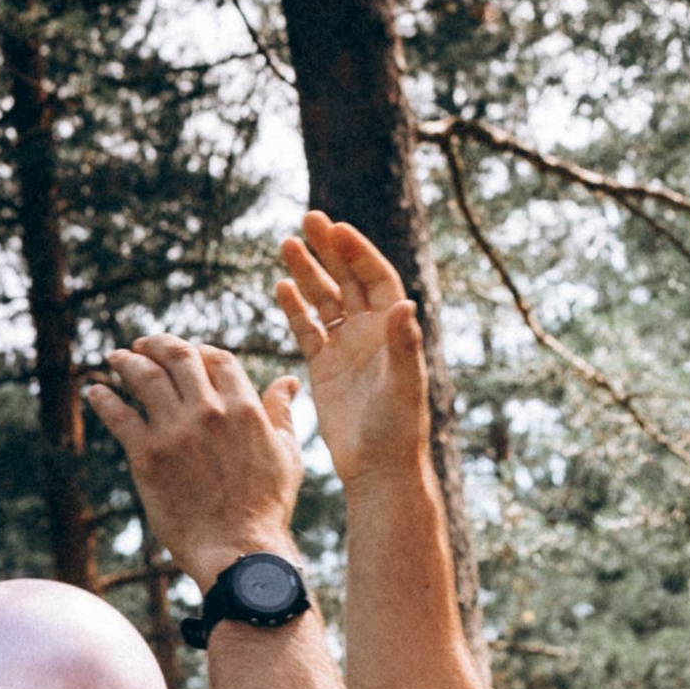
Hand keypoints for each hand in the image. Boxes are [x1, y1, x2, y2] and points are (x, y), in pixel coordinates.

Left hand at [86, 334, 303, 588]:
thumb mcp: (285, 454)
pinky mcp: (147, 456)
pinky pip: (119, 416)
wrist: (238, 550)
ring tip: (116, 358)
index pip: (217, 358)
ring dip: (127, 362)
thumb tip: (287, 381)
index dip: (200, 350)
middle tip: (143, 344)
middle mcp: (209, 412)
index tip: (188, 353)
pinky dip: (104, 399)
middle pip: (178, 357)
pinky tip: (95, 391)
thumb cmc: (267, 507)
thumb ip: (281, 413)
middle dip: (158, 344)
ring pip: (146, 378)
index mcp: (244, 408)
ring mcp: (176, 432)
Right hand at [276, 212, 430, 486]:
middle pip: (348, 279)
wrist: (378, 469)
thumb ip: (403, 344)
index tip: (336, 228)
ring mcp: (347, 348)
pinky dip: (295, 308)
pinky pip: (308, 329)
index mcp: (394, 330)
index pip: (376, 278)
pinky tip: (281, 285)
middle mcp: (372, 333)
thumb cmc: (398, 429)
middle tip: (308, 219)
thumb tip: (408, 304)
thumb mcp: (402, 385)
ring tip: (286, 243)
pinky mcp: (325, 368)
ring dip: (307, 272)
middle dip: (329, 250)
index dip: (357, 252)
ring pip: (325, 299)